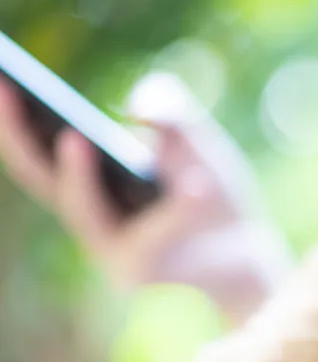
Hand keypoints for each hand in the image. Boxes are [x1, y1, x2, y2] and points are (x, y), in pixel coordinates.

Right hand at [0, 72, 291, 322]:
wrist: (250, 246)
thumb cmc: (211, 185)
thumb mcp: (194, 133)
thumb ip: (167, 103)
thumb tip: (134, 113)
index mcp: (87, 180)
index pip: (35, 146)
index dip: (12, 113)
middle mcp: (87, 215)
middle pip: (39, 178)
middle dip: (19, 135)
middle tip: (10, 91)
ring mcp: (109, 247)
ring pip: (87, 210)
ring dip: (80, 175)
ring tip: (78, 136)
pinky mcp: (145, 270)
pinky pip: (159, 234)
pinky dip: (179, 210)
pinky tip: (199, 186)